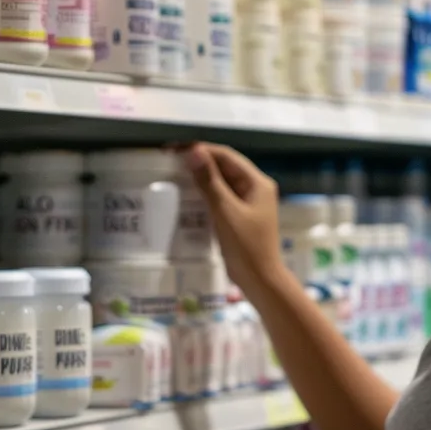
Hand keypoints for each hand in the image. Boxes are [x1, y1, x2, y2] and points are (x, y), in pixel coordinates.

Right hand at [181, 142, 288, 298]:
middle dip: (200, 161)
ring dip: (202, 176)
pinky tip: (189, 194)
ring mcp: (249, 202)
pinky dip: (206, 193)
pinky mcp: (241, 216)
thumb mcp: (225, 212)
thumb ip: (210, 181)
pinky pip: (222, 197)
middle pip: (225, 167)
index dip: (201, 149)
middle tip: (170, 159)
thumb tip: (194, 151)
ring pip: (222, 182)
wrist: (259, 280)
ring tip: (175, 173)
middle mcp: (255, 188)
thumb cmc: (245, 246)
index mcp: (257, 183)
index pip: (226, 156)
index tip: (175, 149)